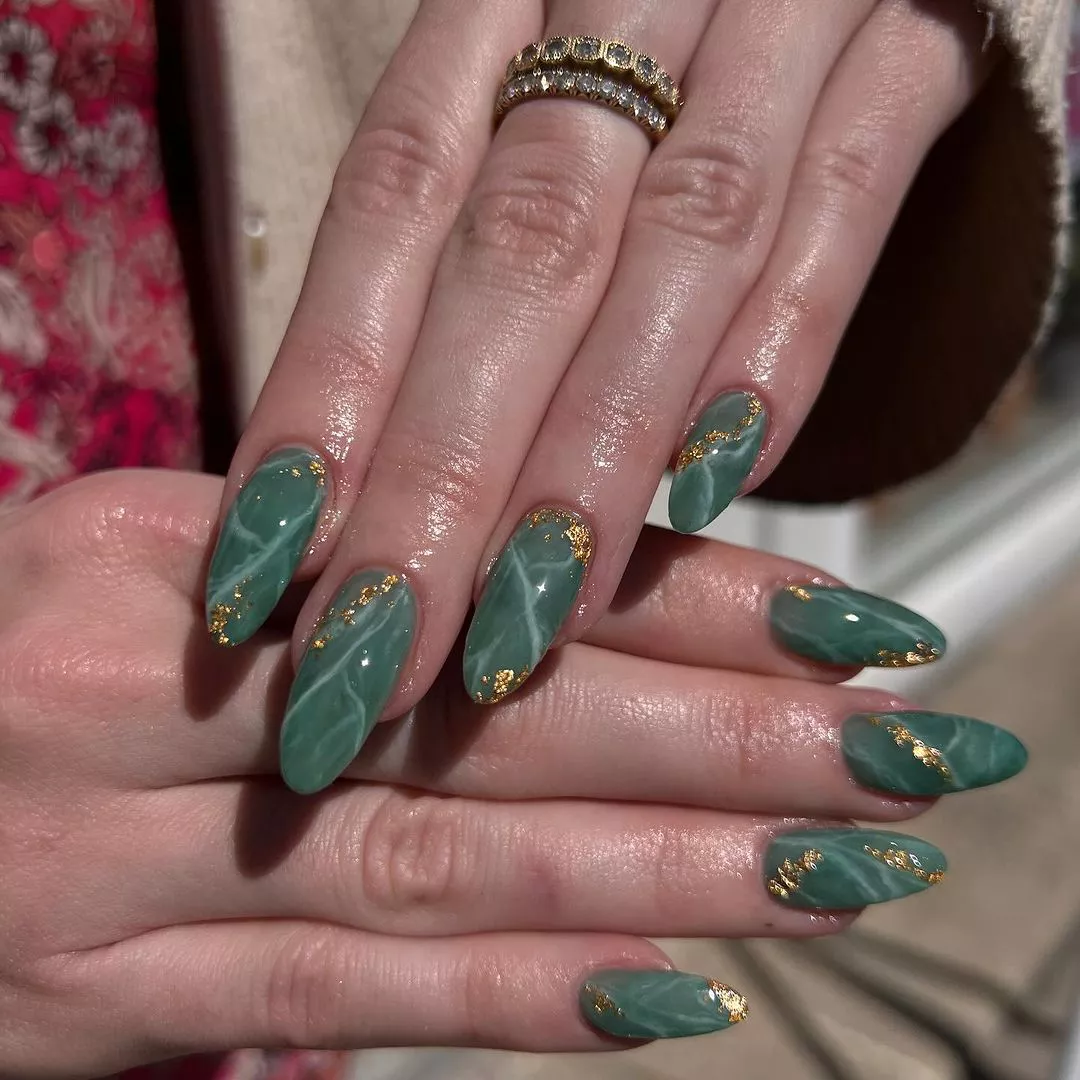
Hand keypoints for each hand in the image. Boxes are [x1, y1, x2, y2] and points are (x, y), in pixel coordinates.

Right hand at [0, 470, 1003, 1075]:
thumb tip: (554, 589)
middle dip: (724, 735)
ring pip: (449, 861)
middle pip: (498, 711)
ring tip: (838, 873)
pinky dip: (515, 1000)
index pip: (487, 559)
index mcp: (185, 546)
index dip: (685, 594)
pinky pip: (336, 997)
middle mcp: (161, 689)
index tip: (845, 623)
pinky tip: (672, 991)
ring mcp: (123, 853)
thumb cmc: (7, 657)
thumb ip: (340, 579)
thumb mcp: (150, 567)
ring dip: (666, 870)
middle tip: (900, 752)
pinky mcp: (99, 993)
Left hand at [206, 0, 994, 786]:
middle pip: (516, 258)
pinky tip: (715, 489)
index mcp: (503, 1)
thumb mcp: (532, 83)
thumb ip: (463, 245)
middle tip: (373, 659)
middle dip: (442, 479)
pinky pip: (848, 201)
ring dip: (595, 457)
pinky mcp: (910, 48)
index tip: (265, 570)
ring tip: (521, 631)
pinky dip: (783, 350)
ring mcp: (777, 13)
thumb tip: (375, 466)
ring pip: (678, 250)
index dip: (324, 392)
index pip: (387, 207)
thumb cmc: (650, 24)